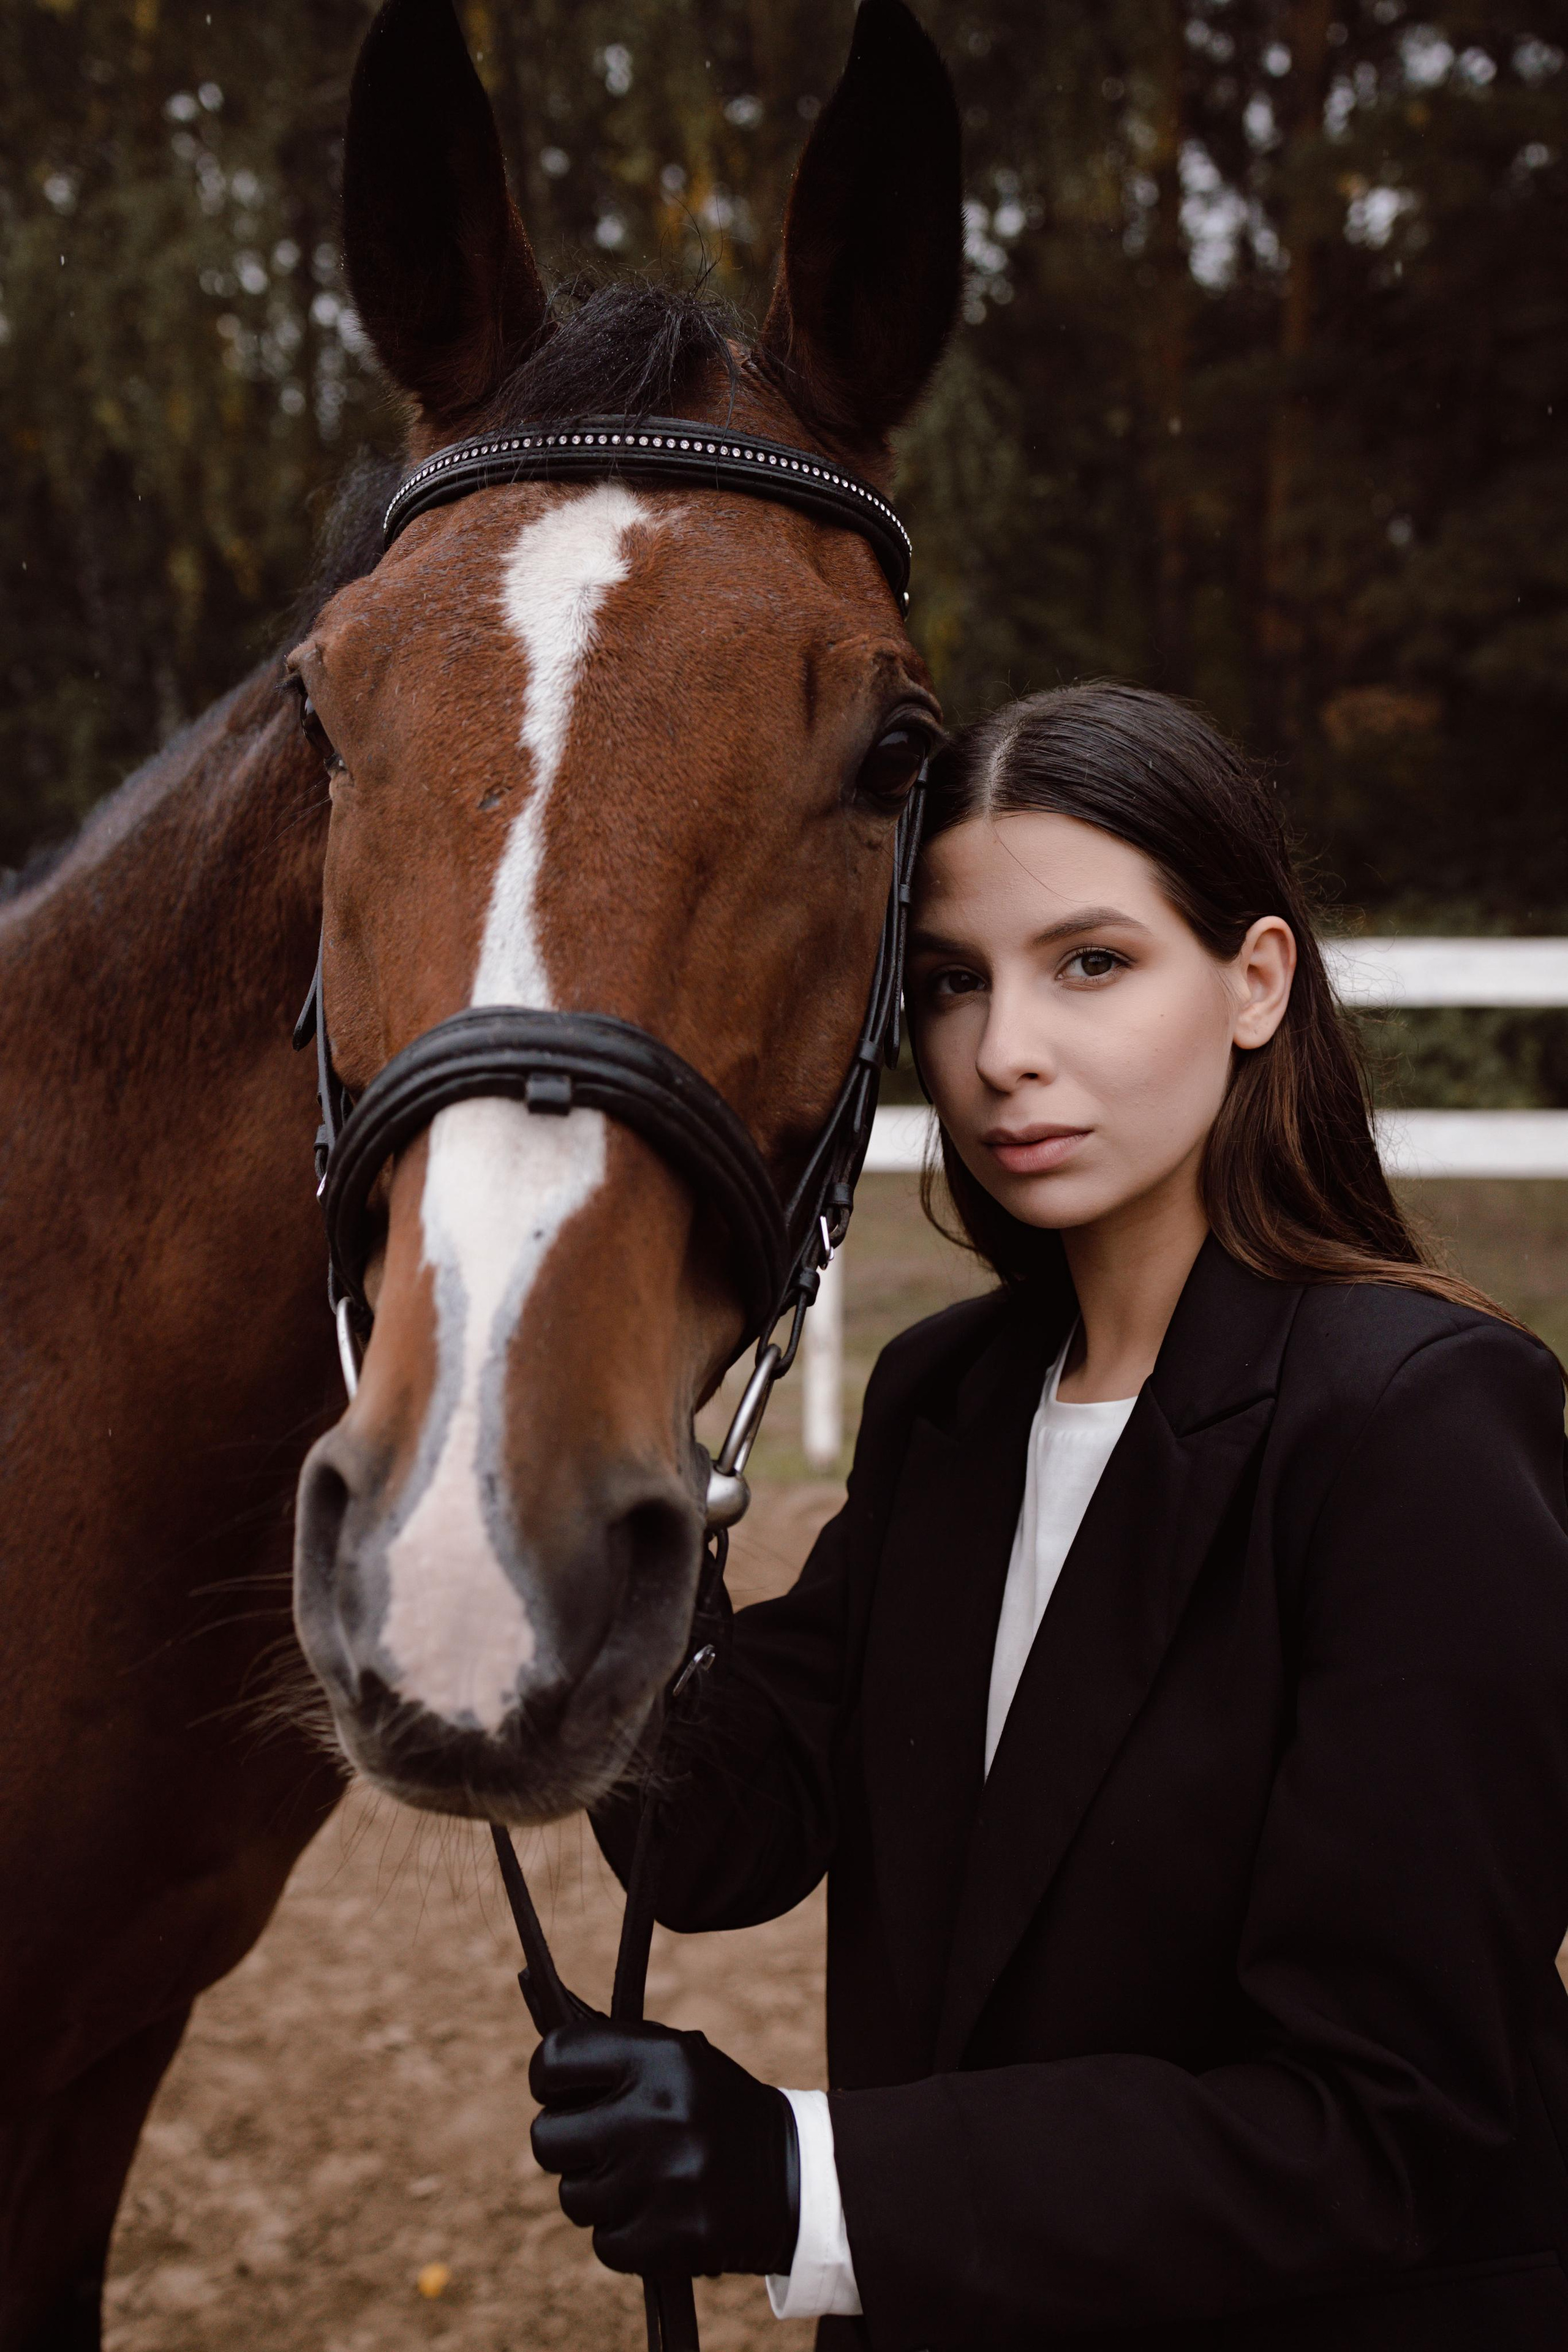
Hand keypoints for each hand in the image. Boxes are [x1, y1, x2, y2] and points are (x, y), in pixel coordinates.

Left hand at [530, 2015, 800, 2278]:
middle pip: (547, 2138)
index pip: (555, 2057)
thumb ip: (616, 2057)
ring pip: (572, 2196)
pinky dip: (623, 2234)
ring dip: (597, 2192)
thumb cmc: (717, 2111)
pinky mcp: (669, 2237)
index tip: (558, 2091)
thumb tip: (543, 2069)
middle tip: (599, 2144)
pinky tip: (657, 2212)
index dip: (546, 2077)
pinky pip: (604, 2242)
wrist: (796, 2177)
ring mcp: (662, 2179)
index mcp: (660, 2058)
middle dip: (567, 2144)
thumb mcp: (680, 2061)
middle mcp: (657, 2114)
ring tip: (641, 2179)